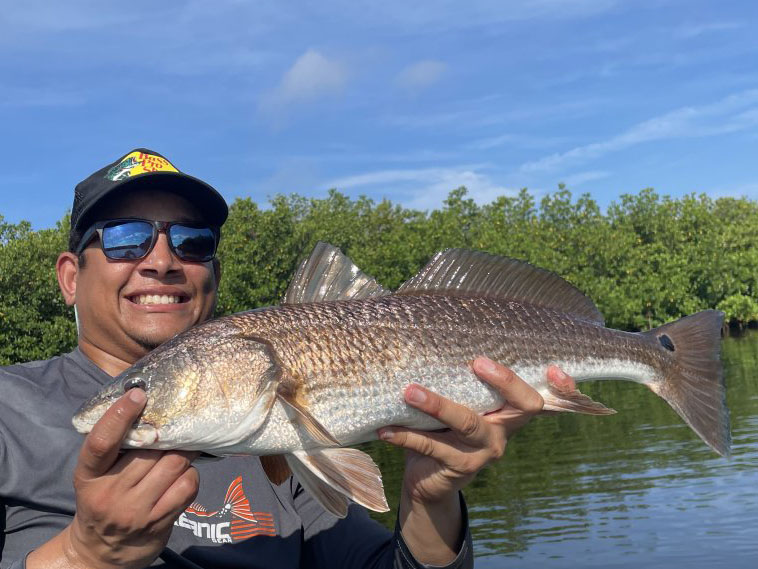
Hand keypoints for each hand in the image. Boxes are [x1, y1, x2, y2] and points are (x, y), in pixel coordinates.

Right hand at [59, 389, 197, 568]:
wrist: (101, 552)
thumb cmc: (103, 499)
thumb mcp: (96, 476)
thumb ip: (115, 448)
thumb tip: (145, 406)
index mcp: (88, 476)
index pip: (101, 442)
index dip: (119, 415)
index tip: (137, 394)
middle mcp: (110, 493)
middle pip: (149, 451)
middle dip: (167, 435)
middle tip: (177, 423)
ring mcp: (135, 511)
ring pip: (174, 465)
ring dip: (184, 452)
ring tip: (183, 448)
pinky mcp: (158, 523)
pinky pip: (187, 486)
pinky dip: (191, 475)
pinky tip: (183, 475)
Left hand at [379, 358, 574, 504]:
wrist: (429, 479)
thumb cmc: (443, 426)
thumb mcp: (459, 402)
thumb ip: (460, 378)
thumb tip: (435, 327)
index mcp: (509, 412)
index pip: (542, 396)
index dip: (560, 387)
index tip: (556, 368)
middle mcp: (504, 432)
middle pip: (520, 406)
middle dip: (503, 380)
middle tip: (477, 361)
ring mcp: (484, 453)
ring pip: (468, 424)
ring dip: (438, 404)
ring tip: (409, 390)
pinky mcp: (459, 468)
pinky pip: (431, 447)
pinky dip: (405, 435)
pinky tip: (385, 430)